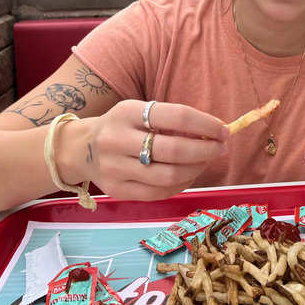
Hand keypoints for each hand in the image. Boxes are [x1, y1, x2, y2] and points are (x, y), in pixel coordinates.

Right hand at [64, 100, 228, 200]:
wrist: (80, 148)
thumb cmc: (123, 127)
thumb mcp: (140, 112)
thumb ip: (172, 120)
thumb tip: (215, 132)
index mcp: (127, 112)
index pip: (177, 116)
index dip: (206, 124)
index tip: (223, 130)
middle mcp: (117, 139)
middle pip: (174, 149)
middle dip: (206, 150)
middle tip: (220, 148)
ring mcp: (115, 168)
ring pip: (169, 175)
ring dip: (197, 169)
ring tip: (206, 161)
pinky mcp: (117, 190)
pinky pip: (160, 192)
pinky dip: (182, 184)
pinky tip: (189, 174)